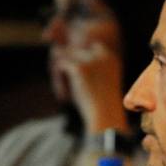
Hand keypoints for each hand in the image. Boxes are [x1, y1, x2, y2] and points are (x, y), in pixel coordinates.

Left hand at [45, 7, 127, 134]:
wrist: (105, 118)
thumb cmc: (99, 107)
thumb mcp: (94, 84)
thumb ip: (79, 68)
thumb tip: (55, 50)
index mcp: (110, 58)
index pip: (87, 48)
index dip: (76, 62)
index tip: (75, 82)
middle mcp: (102, 55)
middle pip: (71, 50)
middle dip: (64, 67)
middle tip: (64, 89)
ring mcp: (91, 59)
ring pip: (62, 54)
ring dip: (58, 72)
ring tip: (63, 92)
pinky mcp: (79, 67)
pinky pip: (59, 65)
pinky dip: (57, 81)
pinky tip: (63, 97)